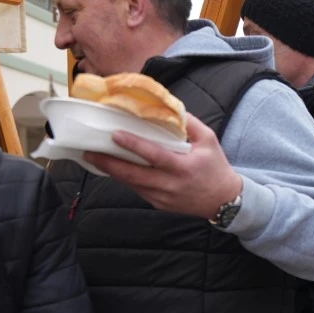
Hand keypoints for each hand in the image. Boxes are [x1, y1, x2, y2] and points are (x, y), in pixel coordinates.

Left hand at [82, 114, 242, 219]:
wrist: (223, 201)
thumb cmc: (216, 168)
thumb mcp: (209, 141)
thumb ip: (190, 124)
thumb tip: (170, 108)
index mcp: (183, 167)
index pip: (154, 155)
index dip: (133, 146)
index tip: (115, 135)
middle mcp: (170, 184)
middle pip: (133, 174)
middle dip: (109, 163)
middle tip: (89, 151)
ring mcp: (162, 197)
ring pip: (131, 184)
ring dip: (112, 171)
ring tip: (95, 157)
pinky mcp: (159, 204)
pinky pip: (137, 190)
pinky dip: (124, 179)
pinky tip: (113, 168)